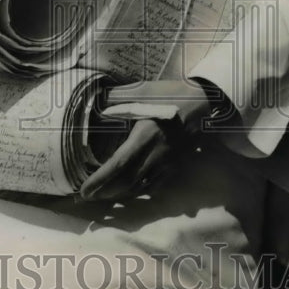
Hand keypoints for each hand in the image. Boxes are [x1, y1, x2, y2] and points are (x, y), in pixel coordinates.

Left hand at [78, 79, 212, 201]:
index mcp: (143, 137)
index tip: (83, 191)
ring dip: (119, 195)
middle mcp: (154, 155)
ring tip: (103, 196)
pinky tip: (129, 190)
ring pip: (140, 188)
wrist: (205, 103)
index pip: (117, 165)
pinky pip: (154, 186)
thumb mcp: (142, 91)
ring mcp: (167, 163)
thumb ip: (117, 98)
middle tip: (87, 197)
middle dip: (104, 193)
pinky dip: (138, 192)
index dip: (98, 181)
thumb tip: (96, 102)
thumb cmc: (171, 95)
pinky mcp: (175, 166)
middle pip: (125, 183)